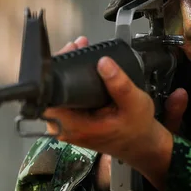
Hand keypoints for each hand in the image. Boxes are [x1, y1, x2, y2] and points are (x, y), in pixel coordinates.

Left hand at [46, 36, 188, 190]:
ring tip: (81, 51)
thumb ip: (120, 85)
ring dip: (68, 71)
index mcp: (75, 126)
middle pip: (50, 92)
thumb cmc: (137, 128)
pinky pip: (65, 97)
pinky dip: (73, 80)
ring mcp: (67, 125)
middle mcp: (65, 128)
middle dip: (63, 66)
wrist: (141, 143)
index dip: (55, 72)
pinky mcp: (72, 120)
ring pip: (57, 93)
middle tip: (78, 47)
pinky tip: (83, 66)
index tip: (69, 53)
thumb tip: (104, 63)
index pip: (49, 97)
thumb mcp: (135, 104)